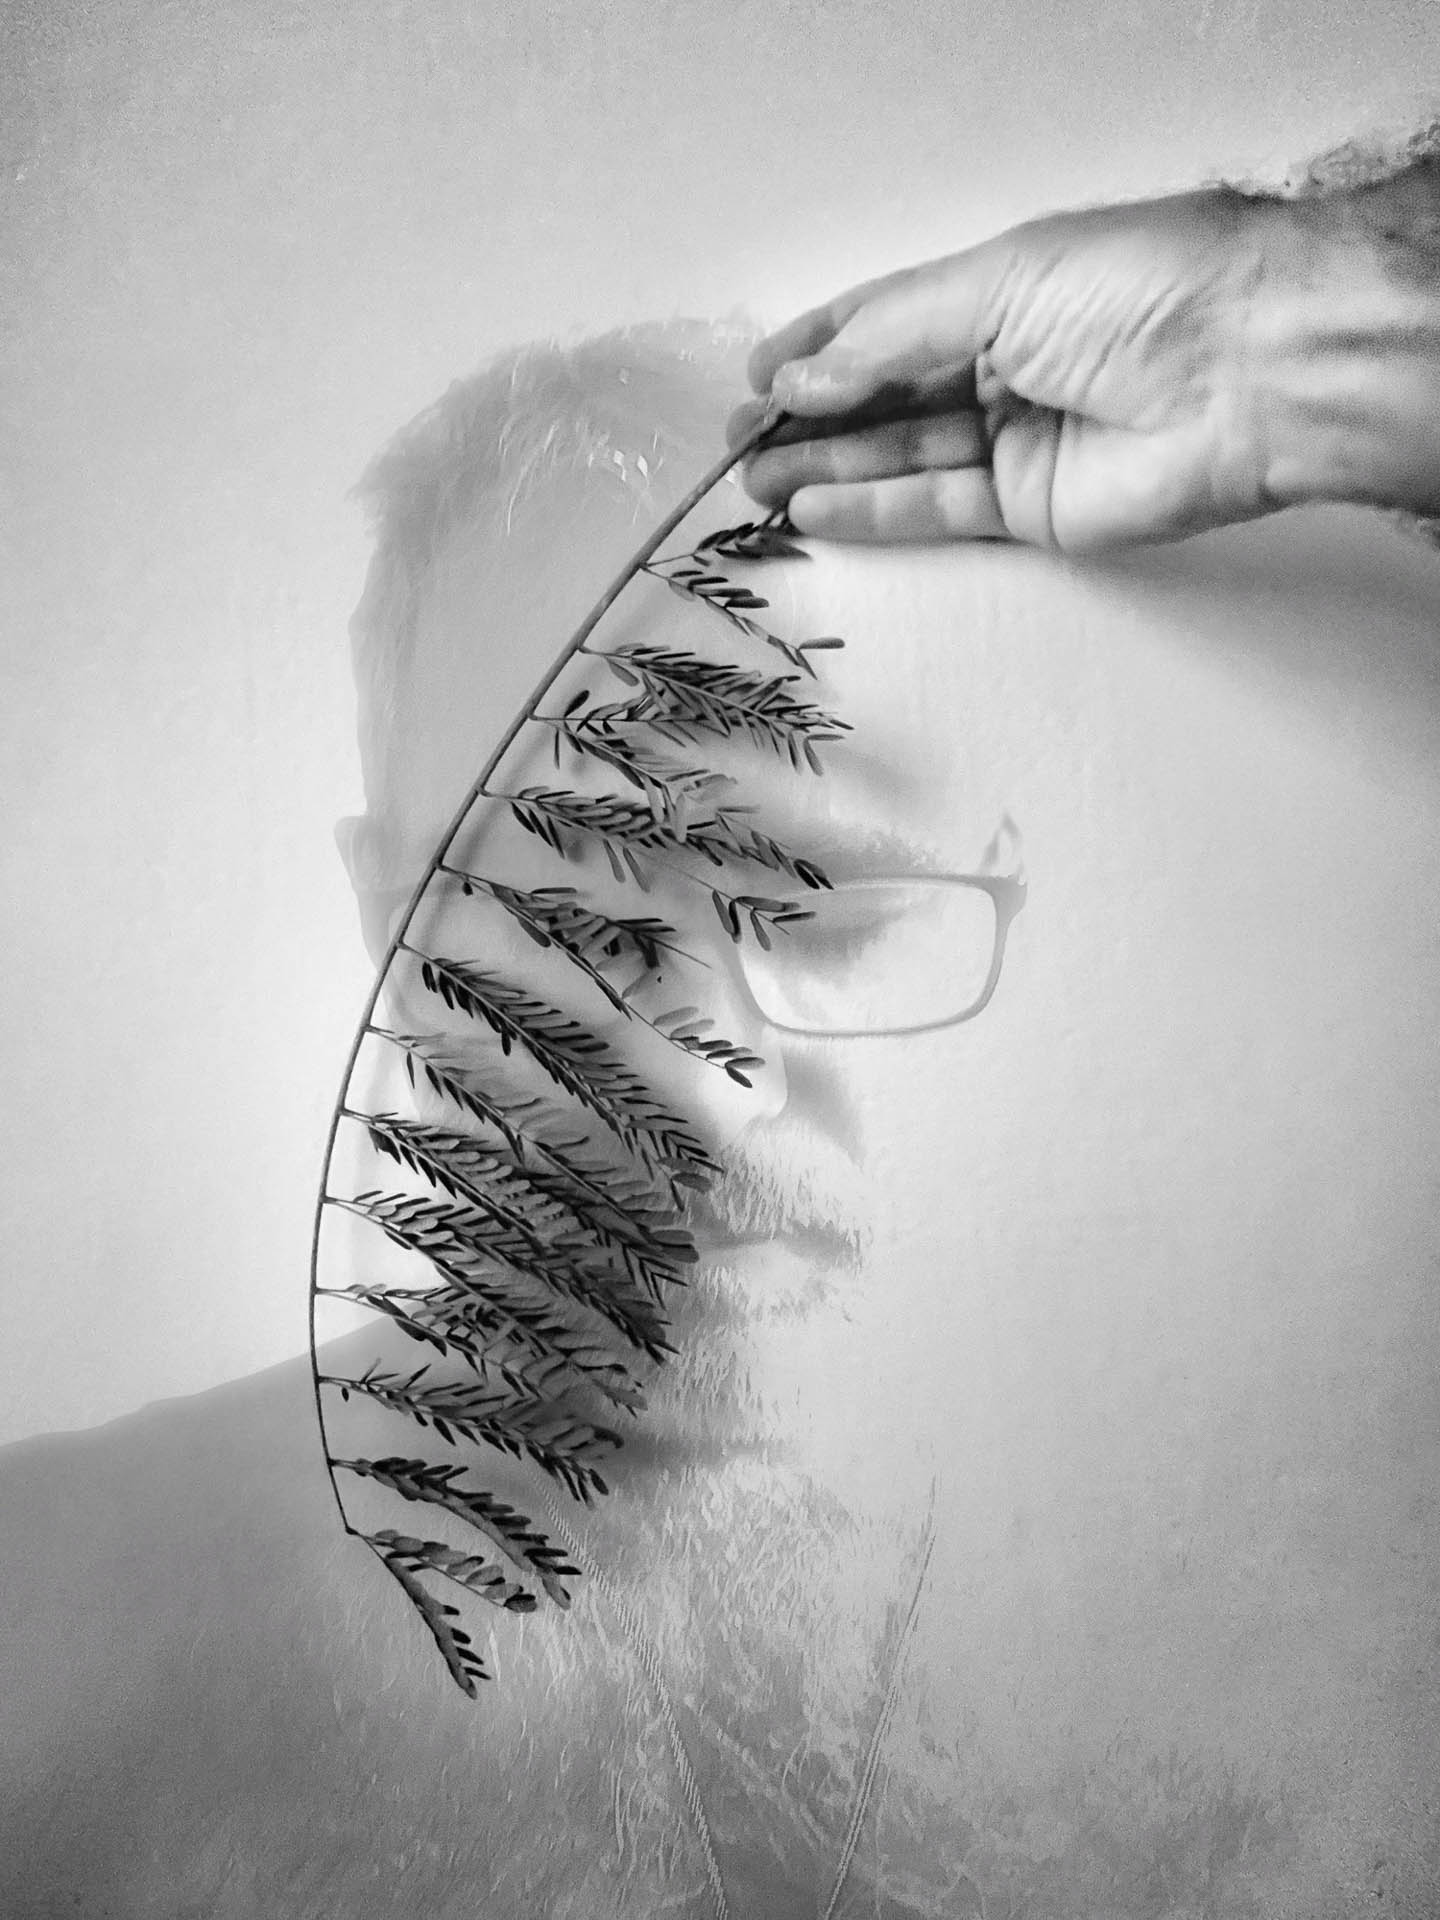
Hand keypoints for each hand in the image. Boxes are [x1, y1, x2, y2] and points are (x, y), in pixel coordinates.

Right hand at [731, 184, 1439, 552]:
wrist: (1250, 370)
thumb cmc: (1141, 291)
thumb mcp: (997, 286)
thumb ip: (890, 339)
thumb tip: (802, 375)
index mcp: (1003, 290)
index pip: (890, 320)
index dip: (820, 346)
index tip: (755, 375)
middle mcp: (1007, 364)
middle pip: (887, 397)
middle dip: (810, 417)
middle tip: (741, 443)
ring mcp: (1018, 440)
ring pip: (903, 457)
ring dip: (827, 468)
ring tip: (755, 482)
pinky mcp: (1033, 509)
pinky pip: (938, 510)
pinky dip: (875, 509)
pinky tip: (814, 507)